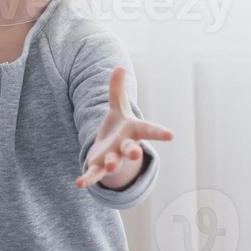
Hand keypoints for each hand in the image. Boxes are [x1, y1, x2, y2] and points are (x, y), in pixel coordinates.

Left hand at [75, 66, 174, 188]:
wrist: (112, 149)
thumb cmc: (119, 126)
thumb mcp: (117, 107)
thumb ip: (116, 89)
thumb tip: (119, 67)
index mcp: (134, 131)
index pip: (149, 131)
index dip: (159, 133)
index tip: (171, 135)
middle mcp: (126, 146)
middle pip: (131, 149)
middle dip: (132, 152)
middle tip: (135, 153)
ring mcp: (113, 158)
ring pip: (114, 162)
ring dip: (112, 163)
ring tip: (110, 165)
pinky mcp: (99, 166)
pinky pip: (94, 174)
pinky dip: (87, 179)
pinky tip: (78, 183)